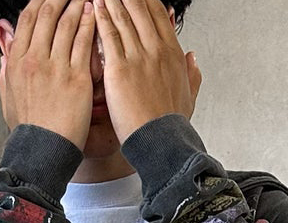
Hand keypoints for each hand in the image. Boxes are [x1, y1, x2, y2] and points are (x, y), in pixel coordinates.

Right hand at [0, 0, 98, 149]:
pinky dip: (90, 24)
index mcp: (17, 63)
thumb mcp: (8, 96)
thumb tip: (4, 42)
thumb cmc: (29, 130)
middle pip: (47, 14)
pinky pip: (83, 42)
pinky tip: (94, 14)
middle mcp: (34, 61)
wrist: (43, 153)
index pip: (28, 19)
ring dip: (77, 5)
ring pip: (67, 24)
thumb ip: (6, 66)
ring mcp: (55, 69)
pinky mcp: (76, 79)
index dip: (40, 1)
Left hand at [92, 0, 199, 142]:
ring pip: (122, 17)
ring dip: (110, 0)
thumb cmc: (171, 125)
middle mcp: (156, 50)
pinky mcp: (120, 69)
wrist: (162, 143)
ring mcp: (138, 57)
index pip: (158, 13)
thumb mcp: (189, 95)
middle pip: (139, 8)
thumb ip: (192, 74)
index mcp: (173, 53)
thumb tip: (193, 58)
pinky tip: (94, 6)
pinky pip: (109, 35)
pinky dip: (100, 17)